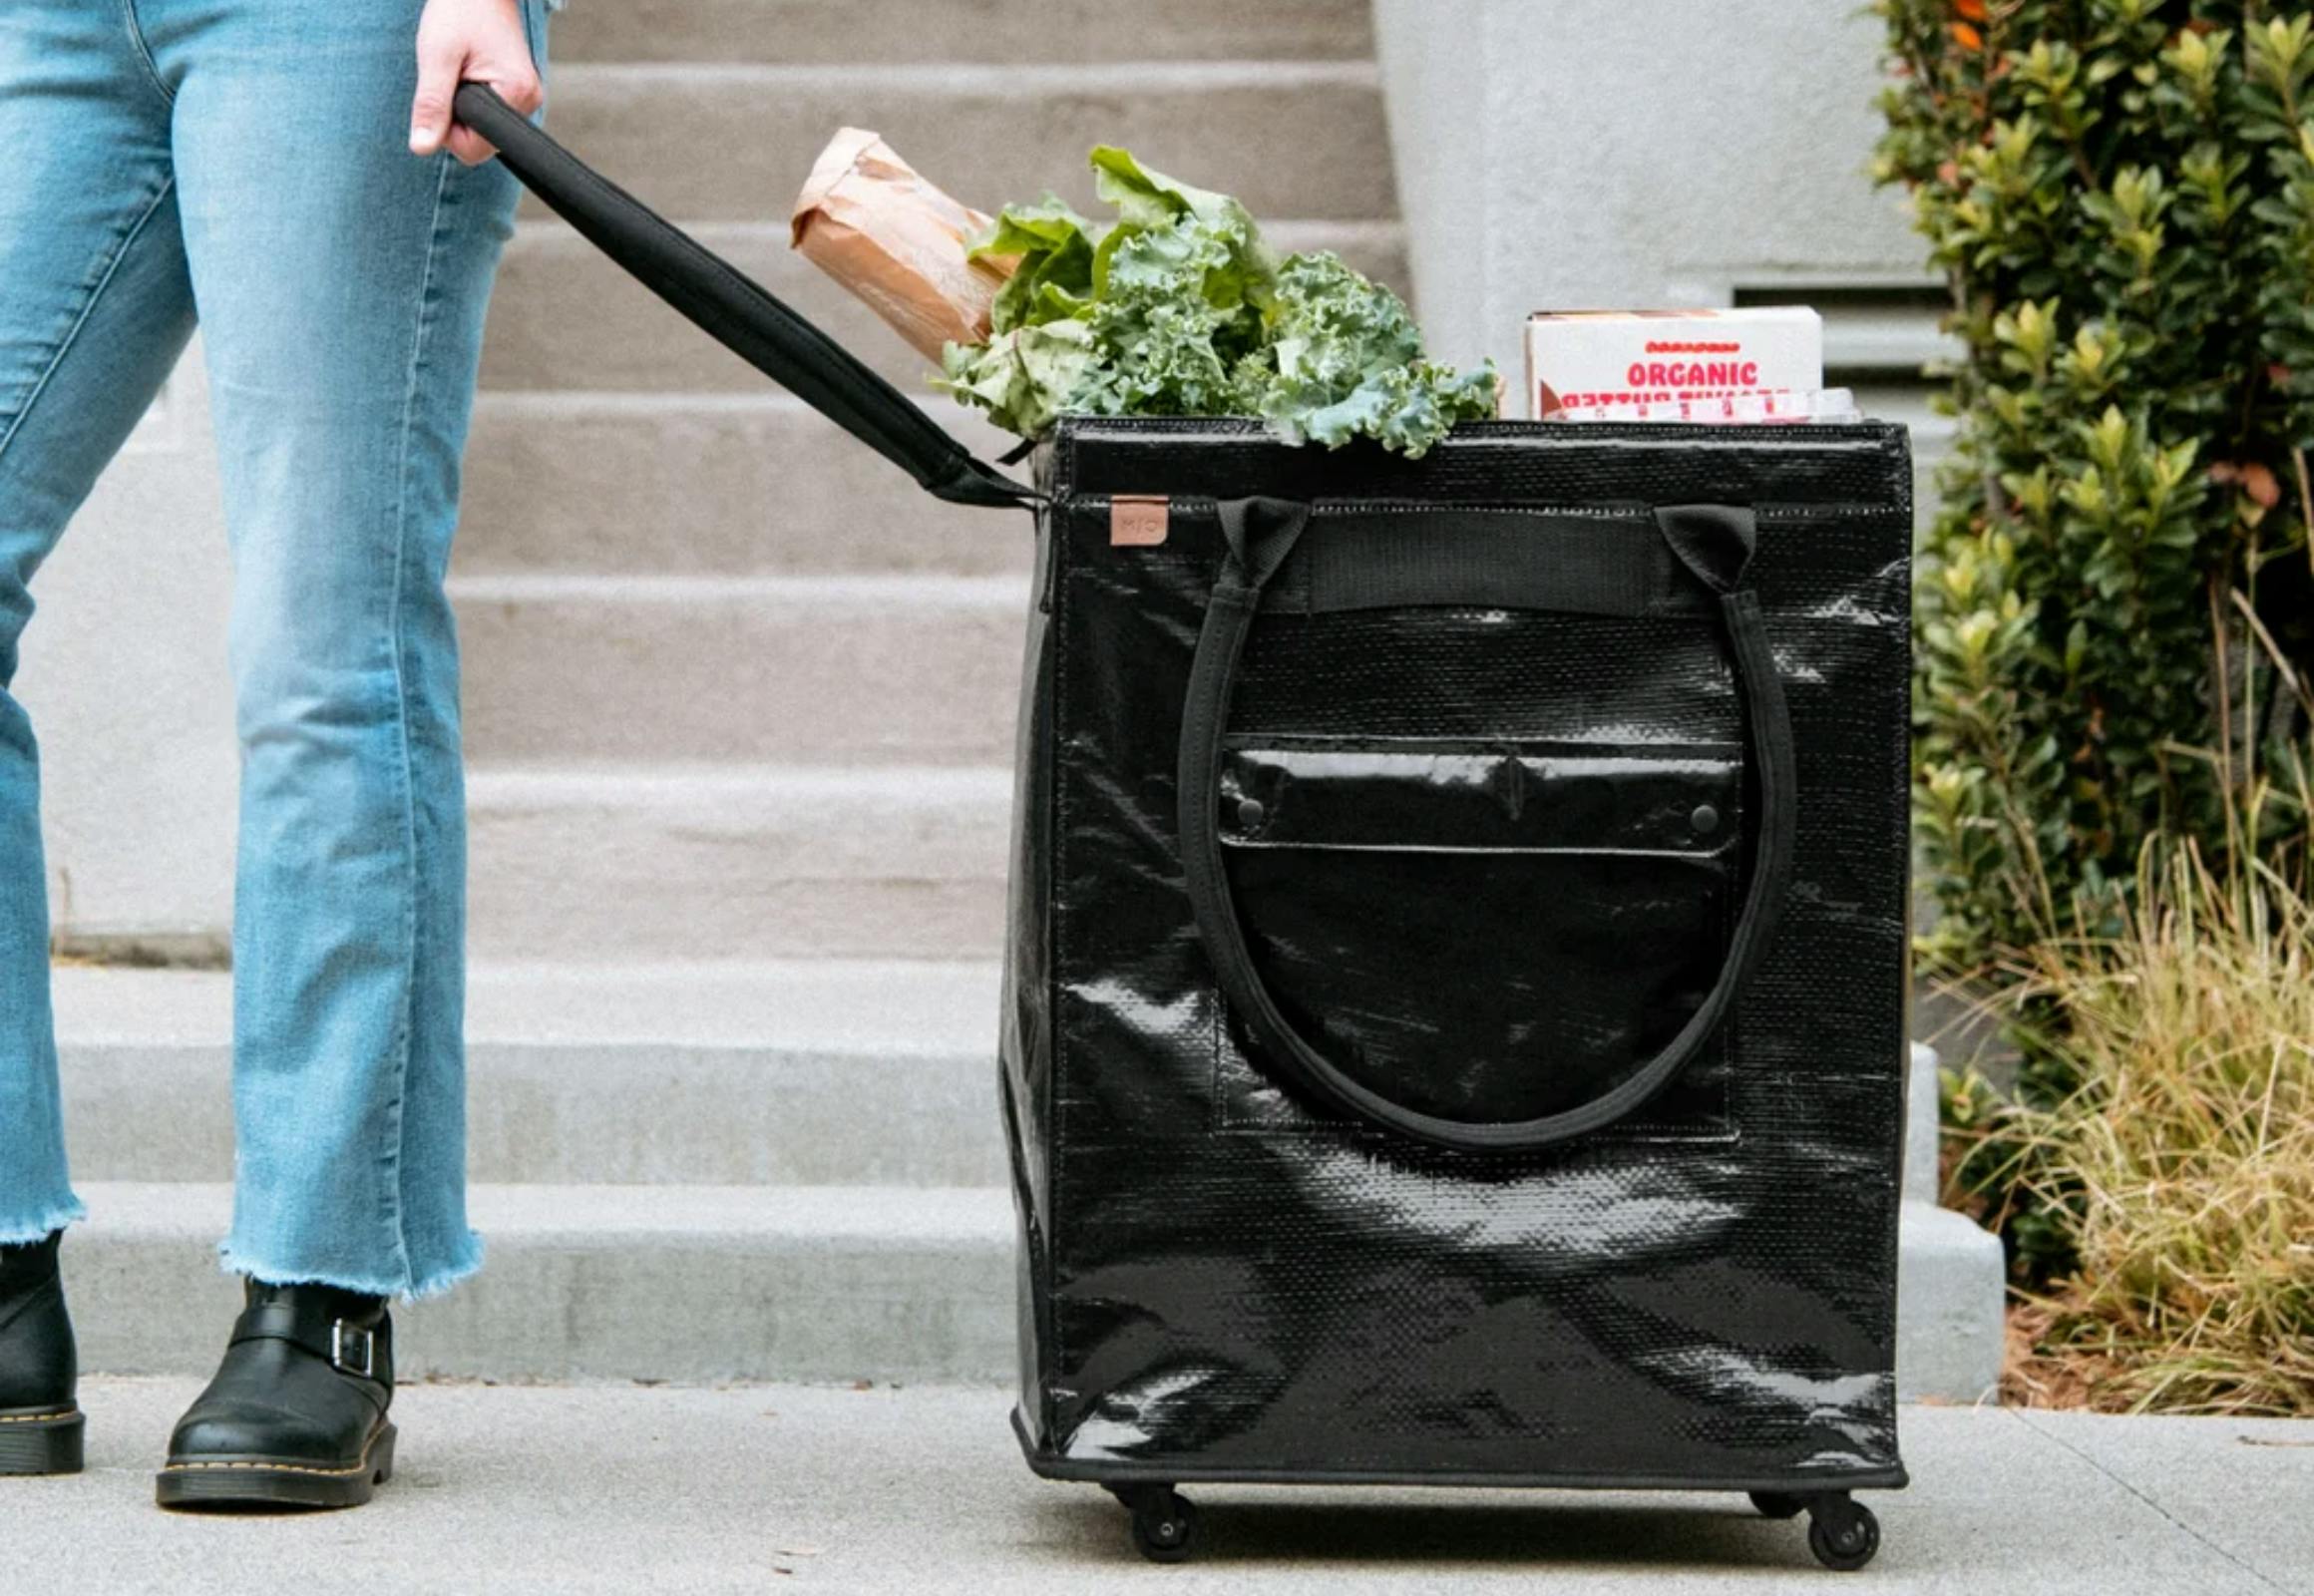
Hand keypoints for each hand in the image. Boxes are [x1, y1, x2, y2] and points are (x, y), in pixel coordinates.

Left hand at [409, 0, 540, 163]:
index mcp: (515, 94)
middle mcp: (529, 102)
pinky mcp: (518, 94)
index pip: (474, 149)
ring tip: (459, 70)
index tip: (443, 88)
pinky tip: (468, 74)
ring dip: (461, 109)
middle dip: (455, 118)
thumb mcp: (437, 56)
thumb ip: (431, 104)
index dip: (447, 128)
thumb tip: (421, 147)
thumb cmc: (459, 12)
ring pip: (482, 132)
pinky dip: (470, 101)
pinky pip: (487, 117)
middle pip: (479, 144)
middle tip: (449, 76)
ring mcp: (525, 99)